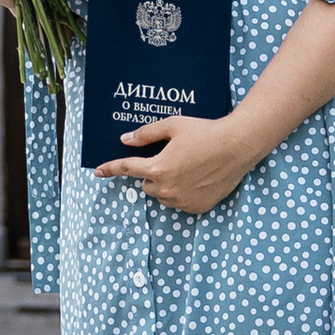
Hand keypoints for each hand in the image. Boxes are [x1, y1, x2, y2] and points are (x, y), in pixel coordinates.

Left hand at [92, 110, 254, 214]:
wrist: (236, 146)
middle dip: (152, 173)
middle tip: (170, 158)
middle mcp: (167, 189)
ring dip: (166, 185)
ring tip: (187, 167)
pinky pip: (180, 202)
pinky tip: (197, 178)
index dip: (110, 169)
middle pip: (146, 184)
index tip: (98, 171)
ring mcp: (182, 201)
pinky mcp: (197, 208)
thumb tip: (125, 140)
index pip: (127, 169)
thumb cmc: (204, 132)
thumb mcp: (172, 126)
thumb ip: (145, 134)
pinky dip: (182, 193)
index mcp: (157, 168)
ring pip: (163, 195)